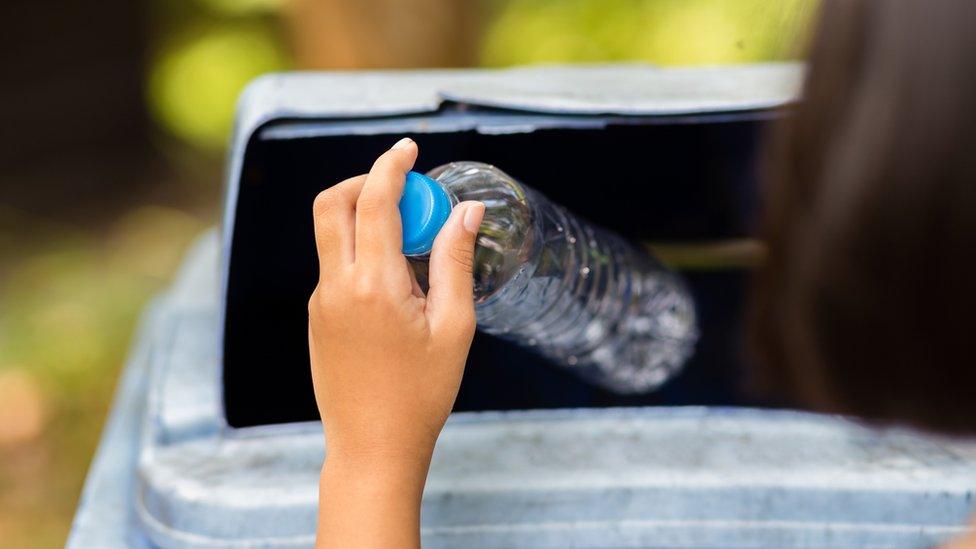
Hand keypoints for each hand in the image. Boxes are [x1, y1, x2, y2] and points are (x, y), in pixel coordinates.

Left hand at [308, 137, 484, 547]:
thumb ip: (455, 261)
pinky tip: (395, 281)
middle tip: (404, 190)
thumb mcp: (454, 326)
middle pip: (332, 203)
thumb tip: (466, 211)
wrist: (372, 447)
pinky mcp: (318, 317)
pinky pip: (334, 264)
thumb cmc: (421, 394)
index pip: (374, 200)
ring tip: (410, 243)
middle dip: (364, 181)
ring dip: (364, 217)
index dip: (391, 164)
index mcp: (373, 285)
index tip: (409, 148)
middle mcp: (336, 286)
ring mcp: (321, 302)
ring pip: (330, 233)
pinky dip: (360, 250)